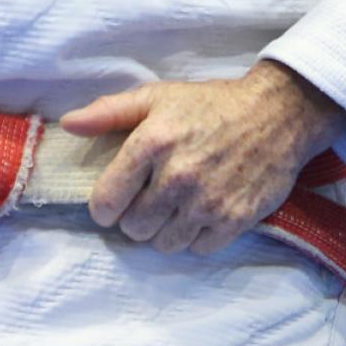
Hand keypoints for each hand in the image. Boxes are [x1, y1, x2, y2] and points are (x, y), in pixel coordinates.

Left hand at [59, 60, 345, 255]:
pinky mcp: (236, 220)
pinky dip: (195, 237)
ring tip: (174, 208)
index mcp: (152, 144)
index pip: (106, 201)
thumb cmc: (210, 104)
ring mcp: (208, 202)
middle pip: (134, 228)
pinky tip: (199, 214)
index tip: (113, 202)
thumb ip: (109, 112)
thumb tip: (69, 124)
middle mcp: (177, 177)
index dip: (104, 206)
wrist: (277, 114)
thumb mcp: (156, 97)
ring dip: (164, 231)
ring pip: (164, 244)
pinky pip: (198, 249)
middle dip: (135, 218)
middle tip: (149, 200)